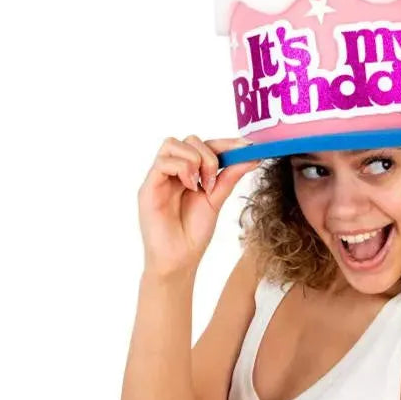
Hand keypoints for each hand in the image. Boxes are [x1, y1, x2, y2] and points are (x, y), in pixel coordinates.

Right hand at [137, 135, 258, 277]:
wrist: (179, 260)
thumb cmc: (194, 232)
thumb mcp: (217, 199)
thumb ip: (230, 176)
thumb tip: (253, 156)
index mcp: (190, 172)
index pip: (205, 145)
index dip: (226, 143)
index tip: (247, 146)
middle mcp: (173, 171)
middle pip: (189, 139)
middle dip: (209, 154)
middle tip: (214, 180)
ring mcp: (159, 178)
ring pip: (172, 144)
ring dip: (194, 160)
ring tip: (202, 184)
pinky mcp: (148, 188)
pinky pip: (162, 163)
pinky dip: (181, 169)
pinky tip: (190, 187)